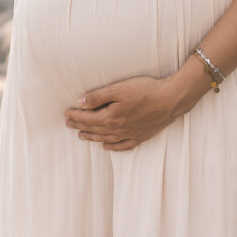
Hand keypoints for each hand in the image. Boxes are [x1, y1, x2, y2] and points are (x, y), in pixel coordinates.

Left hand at [63, 74, 182, 150]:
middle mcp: (118, 129)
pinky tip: (106, 146)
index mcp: (111, 117)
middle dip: (80, 126)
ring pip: (105, 138)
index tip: (66, 114)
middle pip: (94, 129)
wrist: (170, 99)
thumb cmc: (145, 91)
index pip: (87, 118)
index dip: (76, 116)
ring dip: (92, 137)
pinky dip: (112, 147)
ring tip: (82, 136)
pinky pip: (122, 145)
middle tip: (69, 124)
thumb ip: (98, 96)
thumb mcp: (118, 89)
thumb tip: (80, 102)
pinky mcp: (140, 136)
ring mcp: (129, 134)